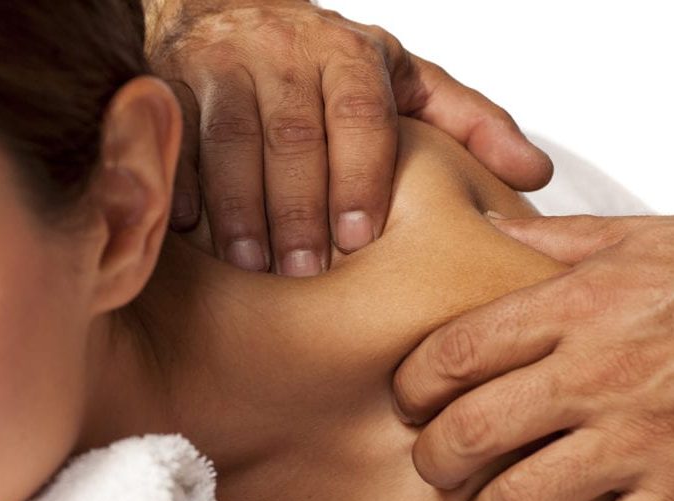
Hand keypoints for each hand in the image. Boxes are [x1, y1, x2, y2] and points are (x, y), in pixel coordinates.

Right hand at [147, 1, 552, 274]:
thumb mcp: (401, 80)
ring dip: (236, 205)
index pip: (359, 112)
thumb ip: (465, 120)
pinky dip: (178, 184)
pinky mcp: (168, 82)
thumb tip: (533, 173)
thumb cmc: (324, 65)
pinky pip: (170, 136)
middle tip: (303, 274)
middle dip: (296, 206)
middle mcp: (283, 50)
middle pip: (290, 132)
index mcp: (348, 52)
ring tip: (249, 264)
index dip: (359, 175)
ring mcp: (221, 64)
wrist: (230, 12)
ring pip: (226, 137)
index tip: (358, 239)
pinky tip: (187, 230)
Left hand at [393, 213, 673, 500]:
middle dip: (433, 458)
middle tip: (433, 461)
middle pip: (470, 430)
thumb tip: (486, 227)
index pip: (455, 353)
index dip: (413, 385)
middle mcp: (600, 374)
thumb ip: (552, 241)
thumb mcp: (634, 243)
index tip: (409, 399)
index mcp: (576, 307)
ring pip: (521, 498)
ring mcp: (642, 438)